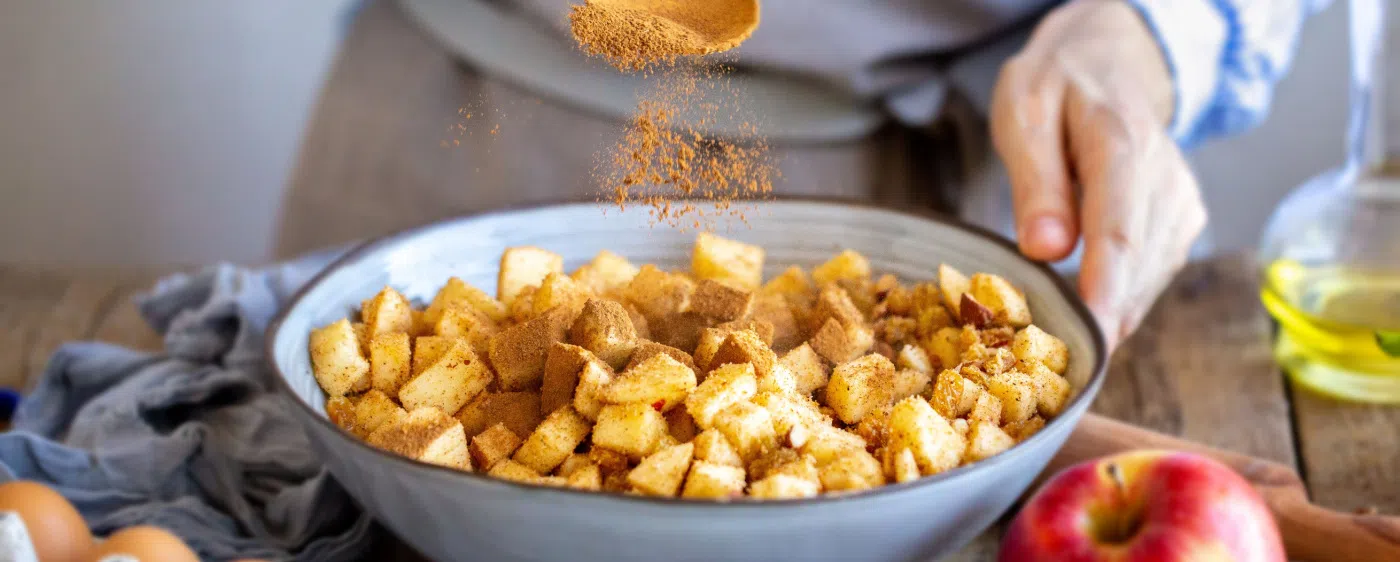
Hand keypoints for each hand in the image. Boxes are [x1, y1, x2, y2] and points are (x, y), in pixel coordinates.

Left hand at [989, 0, 1206, 349]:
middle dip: (1100, 318)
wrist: (1108, 63)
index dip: (1106, 291)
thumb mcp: (1023, 113)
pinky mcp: (1180, 223)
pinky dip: (1119, 299)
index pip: (1119, 230)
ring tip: (1061, 342)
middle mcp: (1164, 177)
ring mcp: (1180, 202)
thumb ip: (1034, 181)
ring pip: (1148, 280)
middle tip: (1054, 364)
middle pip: (1138, 265)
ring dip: (1109, 314)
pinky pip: (1151, 277)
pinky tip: (1086, 312)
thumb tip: (1046, 251)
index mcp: (1121, 143)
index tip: (1093, 340)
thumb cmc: (1056, 87)